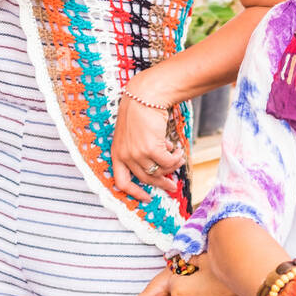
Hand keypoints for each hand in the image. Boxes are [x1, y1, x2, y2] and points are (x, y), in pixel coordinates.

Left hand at [111, 71, 185, 201]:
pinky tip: (179, 150)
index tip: (146, 198)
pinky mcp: (151, 149)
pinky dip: (176, 158)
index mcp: (117, 154)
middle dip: (162, 184)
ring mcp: (137, 154)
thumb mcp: (132, 135)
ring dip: (172, 166)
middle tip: (172, 187)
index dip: (134, 193)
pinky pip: (168, 162)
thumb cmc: (139, 112)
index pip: (121, 182)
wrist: (144, 96)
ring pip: (159, 171)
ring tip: (178, 157)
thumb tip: (158, 165)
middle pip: (146, 179)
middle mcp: (125, 156)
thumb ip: (139, 151)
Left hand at [170, 259, 255, 295]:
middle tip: (207, 286)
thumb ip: (189, 261)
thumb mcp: (207, 259)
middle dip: (189, 295)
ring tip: (218, 295)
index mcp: (178, 289)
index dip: (181, 280)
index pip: (170, 286)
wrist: (255, 290)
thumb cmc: (230, 270)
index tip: (191, 278)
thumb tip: (182, 262)